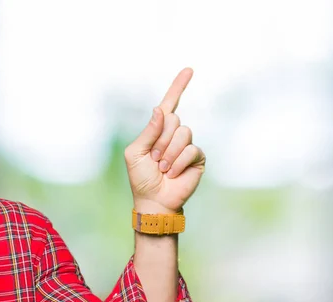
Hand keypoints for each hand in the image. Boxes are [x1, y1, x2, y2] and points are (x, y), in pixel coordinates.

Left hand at [124, 68, 205, 212]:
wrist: (154, 200)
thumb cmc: (141, 177)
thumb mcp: (135, 152)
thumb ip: (147, 131)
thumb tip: (160, 110)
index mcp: (158, 130)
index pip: (169, 104)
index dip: (178, 87)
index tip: (189, 70)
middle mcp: (174, 134)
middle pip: (173, 119)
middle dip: (160, 140)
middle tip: (154, 158)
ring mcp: (187, 145)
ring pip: (183, 133)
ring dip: (168, 152)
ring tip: (163, 168)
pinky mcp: (197, 158)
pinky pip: (191, 149)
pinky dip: (178, 162)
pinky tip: (172, 173)